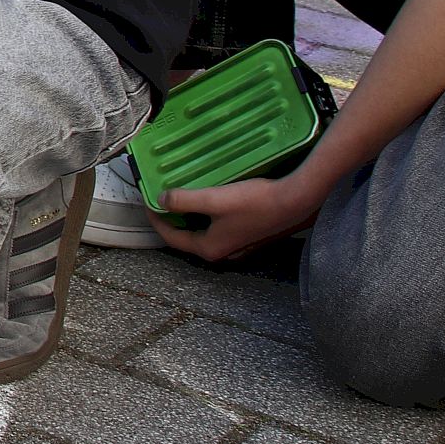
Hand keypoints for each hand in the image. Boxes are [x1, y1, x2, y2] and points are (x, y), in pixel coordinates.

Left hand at [151, 174, 323, 261]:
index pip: (171, 237)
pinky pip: (216, 224)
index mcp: (210, 247)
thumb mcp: (214, 199)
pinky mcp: (246, 232)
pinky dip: (206, 212)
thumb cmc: (257, 202)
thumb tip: (161, 199)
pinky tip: (207, 196)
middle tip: (160, 197)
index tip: (147, 200)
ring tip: (180, 193)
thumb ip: (183, 200)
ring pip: (202, 228)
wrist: (297, 201)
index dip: (155, 218)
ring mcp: (236, 243)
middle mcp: (222, 250)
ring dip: (189, 213)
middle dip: (171, 216)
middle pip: (186, 234)